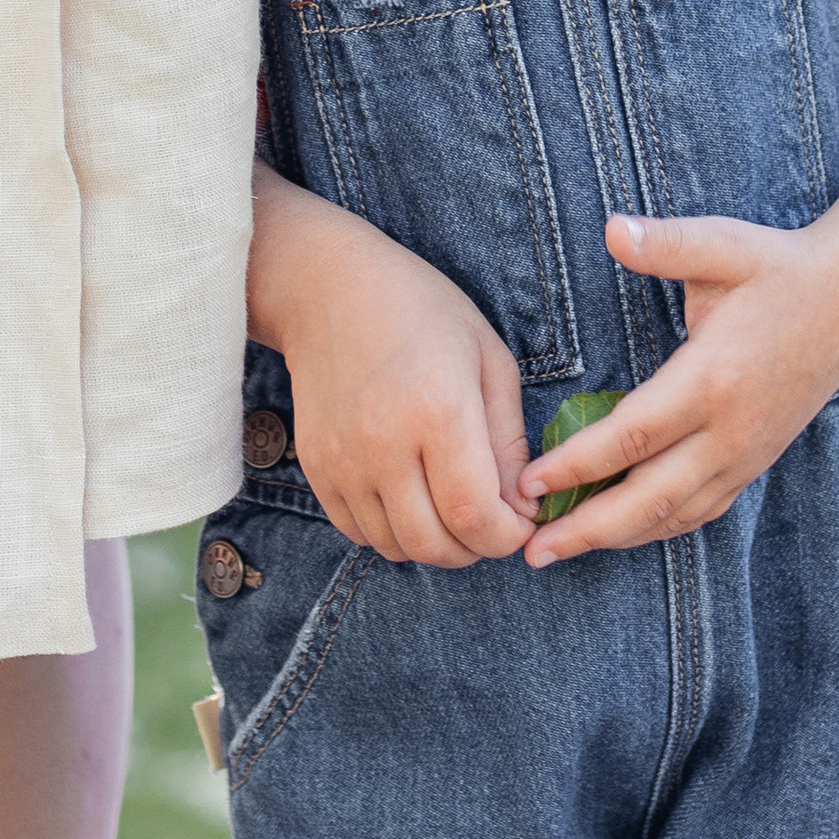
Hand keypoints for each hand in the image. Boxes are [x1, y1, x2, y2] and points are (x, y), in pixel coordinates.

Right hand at [248, 174, 532, 568]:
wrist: (327, 289)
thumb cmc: (420, 312)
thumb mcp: (488, 356)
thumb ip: (509, 438)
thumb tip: (520, 505)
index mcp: (438, 409)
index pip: (475, 514)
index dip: (507, 536)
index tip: (522, 521)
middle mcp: (384, 444)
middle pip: (435, 545)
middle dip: (476, 548)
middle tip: (492, 521)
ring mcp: (343, 461)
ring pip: (397, 547)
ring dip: (435, 545)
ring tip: (453, 509)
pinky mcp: (316, 468)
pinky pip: (360, 534)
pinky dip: (394, 533)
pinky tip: (412, 499)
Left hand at [515, 209, 838, 565]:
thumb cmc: (779, 268)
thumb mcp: (724, 245)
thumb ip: (666, 243)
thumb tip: (611, 228)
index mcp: (713, 379)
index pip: (633, 435)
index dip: (579, 465)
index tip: (529, 481)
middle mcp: (731, 430)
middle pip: (650, 497)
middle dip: (587, 528)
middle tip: (531, 552)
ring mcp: (746, 454)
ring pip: (675, 514)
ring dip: (616, 538)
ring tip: (561, 551)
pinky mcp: (755, 461)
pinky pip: (701, 510)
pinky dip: (658, 528)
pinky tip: (622, 532)